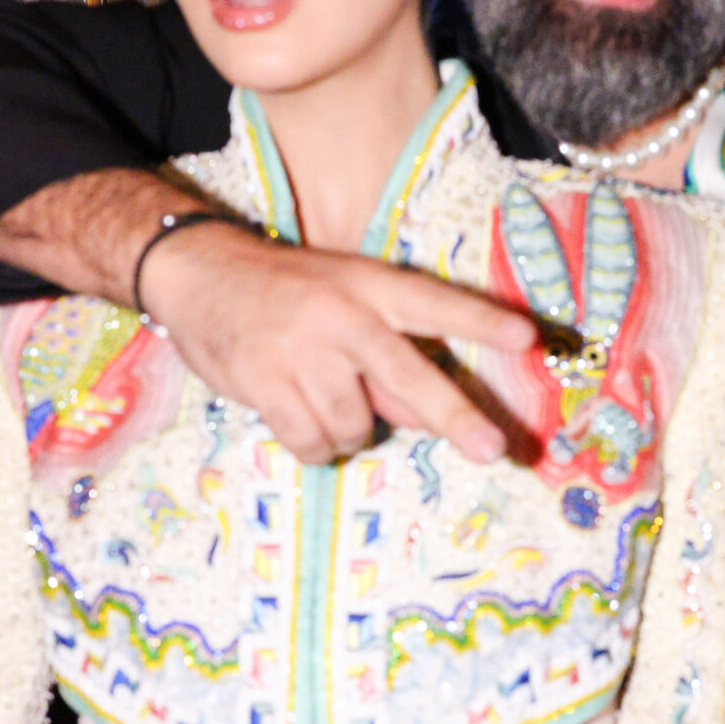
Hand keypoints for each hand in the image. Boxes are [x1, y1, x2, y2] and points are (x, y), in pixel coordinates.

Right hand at [142, 219, 536, 464]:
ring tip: (324, 401)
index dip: (481, 322)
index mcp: (369, 286)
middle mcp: (342, 316)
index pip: (435, 304)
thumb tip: (433, 418)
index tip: (528, 338)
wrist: (197, 272)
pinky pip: (313, 442)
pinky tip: (300, 418)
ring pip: (356, 425)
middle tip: (495, 450)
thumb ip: (388, 362)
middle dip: (456, 416)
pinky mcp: (266, 383)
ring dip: (349, 431)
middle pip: (409, 376)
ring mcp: (302, 351)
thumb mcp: (344, 308)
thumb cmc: (287, 296)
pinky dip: (315, 445)